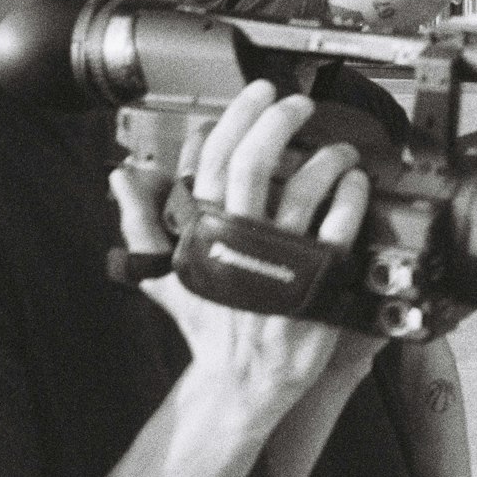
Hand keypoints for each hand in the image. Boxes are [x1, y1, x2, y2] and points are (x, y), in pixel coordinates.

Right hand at [109, 81, 370, 406]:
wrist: (243, 381)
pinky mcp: (317, 285)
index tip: (254, 95)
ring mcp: (279, 266)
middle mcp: (239, 245)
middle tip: (296, 103)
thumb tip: (121, 176)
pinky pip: (338, 230)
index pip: (213, 163)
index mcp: (204, 236)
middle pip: (255, 165)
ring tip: (336, 146)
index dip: (234, 120)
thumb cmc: (210, 325)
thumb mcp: (166, 276)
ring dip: (322, 158)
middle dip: (277, 122)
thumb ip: (143, 223)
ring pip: (302, 192)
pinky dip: (349, 198)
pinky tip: (355, 181)